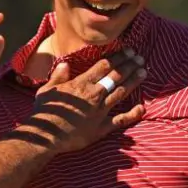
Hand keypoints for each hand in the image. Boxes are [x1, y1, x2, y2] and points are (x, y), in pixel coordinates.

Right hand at [19, 50, 145, 152]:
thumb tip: (66, 64)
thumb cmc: (44, 112)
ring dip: (133, 81)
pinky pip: (121, 120)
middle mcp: (94, 94)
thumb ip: (58, 76)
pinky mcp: (102, 128)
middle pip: (116, 76)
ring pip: (121, 92)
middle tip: (139, 58)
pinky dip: (133, 114)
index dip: (118, 57)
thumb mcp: (47, 89)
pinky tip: (142, 108)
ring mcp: (100, 111)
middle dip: (129, 65)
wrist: (46, 135)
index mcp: (81, 84)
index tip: (128, 51)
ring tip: (143, 72)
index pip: (104, 66)